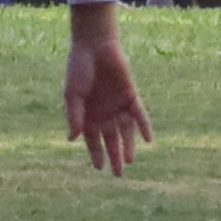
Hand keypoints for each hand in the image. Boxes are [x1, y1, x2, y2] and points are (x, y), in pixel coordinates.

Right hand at [61, 10, 148, 174]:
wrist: (95, 46)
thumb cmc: (79, 69)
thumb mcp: (73, 94)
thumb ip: (75, 115)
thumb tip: (73, 138)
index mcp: (87, 114)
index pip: (92, 140)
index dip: (95, 153)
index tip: (99, 168)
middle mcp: (104, 113)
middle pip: (110, 139)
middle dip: (114, 156)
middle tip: (118, 173)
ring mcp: (118, 105)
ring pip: (126, 131)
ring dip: (128, 145)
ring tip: (130, 161)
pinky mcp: (131, 96)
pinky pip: (139, 114)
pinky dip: (144, 126)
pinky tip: (148, 139)